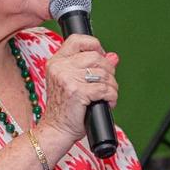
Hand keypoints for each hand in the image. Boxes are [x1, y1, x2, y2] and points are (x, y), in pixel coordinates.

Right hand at [38, 34, 117, 148]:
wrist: (56, 130)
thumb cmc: (65, 108)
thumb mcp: (73, 83)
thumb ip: (91, 67)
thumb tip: (113, 57)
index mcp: (56, 62)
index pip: (77, 40)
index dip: (94, 45)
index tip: (101, 57)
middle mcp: (60, 68)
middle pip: (95, 56)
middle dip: (108, 70)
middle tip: (107, 84)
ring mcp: (67, 79)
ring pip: (103, 73)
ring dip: (112, 86)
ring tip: (108, 96)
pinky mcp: (77, 92)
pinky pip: (105, 88)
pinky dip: (112, 96)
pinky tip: (108, 102)